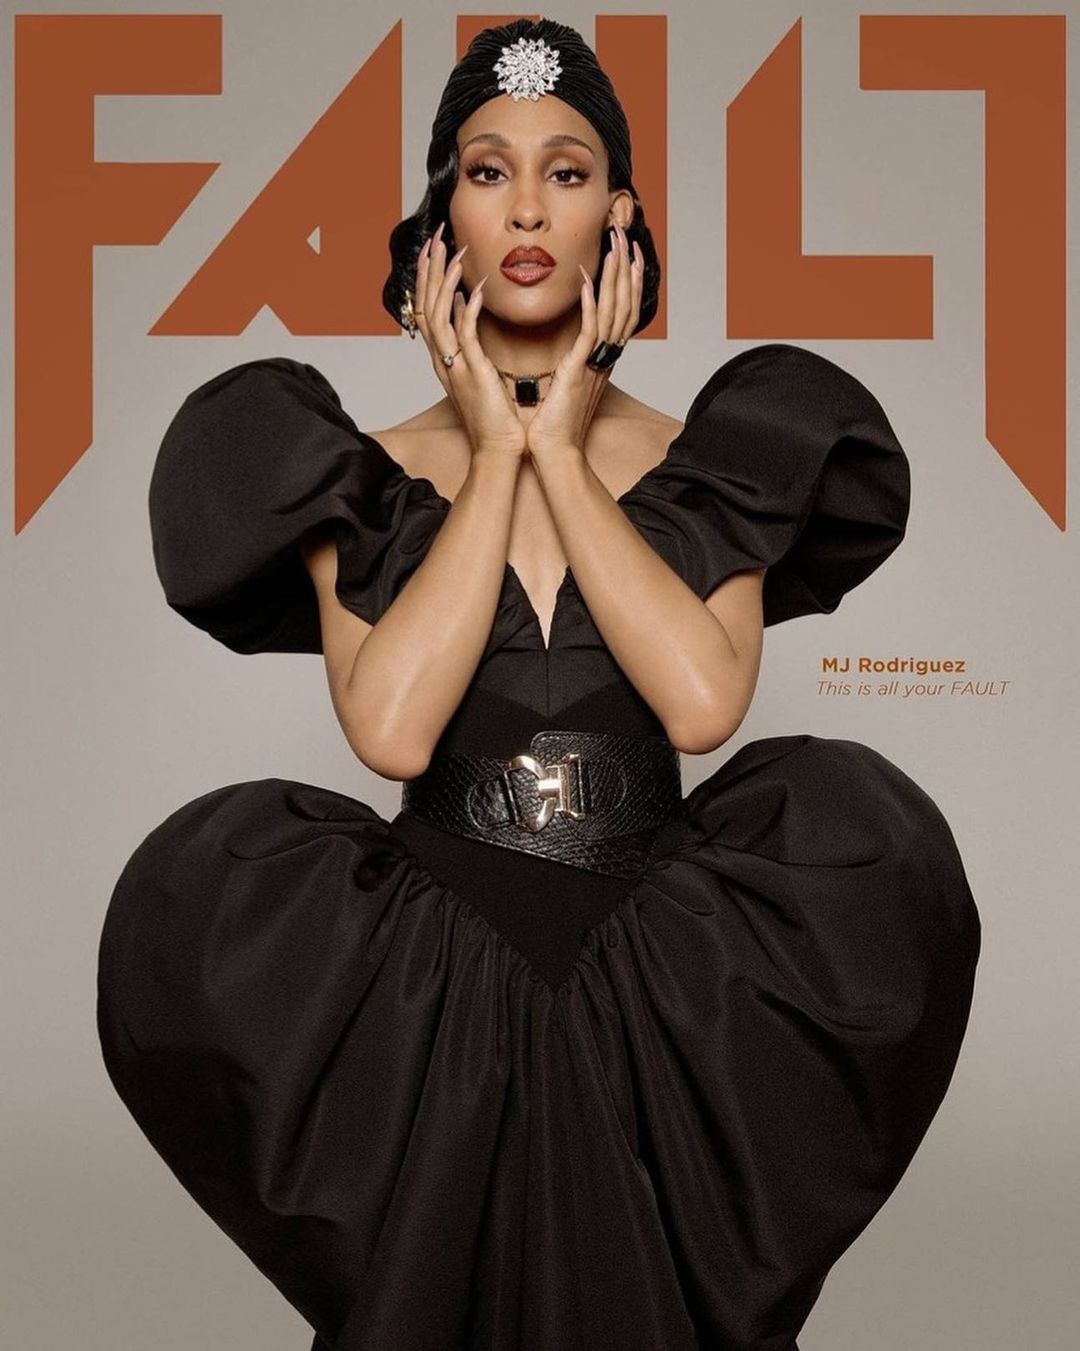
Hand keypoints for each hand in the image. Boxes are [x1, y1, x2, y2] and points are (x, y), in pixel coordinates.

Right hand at [413, 222, 526, 458]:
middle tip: (436, 236)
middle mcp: (443, 360)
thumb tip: (467, 309)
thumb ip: (470, 341)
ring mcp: (454, 366)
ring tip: (451, 251)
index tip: (436, 249)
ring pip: (438, 314)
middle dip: (430, 268)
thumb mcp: (481, 373)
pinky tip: (473, 288)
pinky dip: (466, 309)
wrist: (499, 450)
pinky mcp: (472, 373)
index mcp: (445, 358)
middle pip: (426, 304)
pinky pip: (463, 335)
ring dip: (444, 280)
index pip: (429, 308)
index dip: (430, 277)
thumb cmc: (497, 418)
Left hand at [524, 219, 643, 459]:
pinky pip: (591, 331)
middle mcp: (605, 357)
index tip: (625, 250)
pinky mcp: (580, 370)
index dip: (625, 279)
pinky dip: (592, 304)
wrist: (553, 451)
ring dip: (615, 275)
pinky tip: (588, 280)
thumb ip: (572, 359)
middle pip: (624, 303)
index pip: (620, 310)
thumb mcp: (567, 382)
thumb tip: (569, 347)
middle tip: (624, 232)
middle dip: (625, 266)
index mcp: (601, 358)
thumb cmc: (554, 422)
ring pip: (613, 311)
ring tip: (616, 245)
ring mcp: (595, 362)